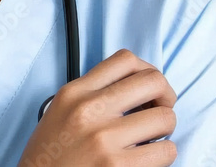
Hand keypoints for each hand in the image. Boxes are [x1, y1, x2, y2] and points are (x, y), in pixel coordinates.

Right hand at [18, 49, 177, 166]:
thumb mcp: (60, 112)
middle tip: (160, 111)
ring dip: (164, 129)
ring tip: (151, 139)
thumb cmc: (50, 156)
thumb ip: (91, 94)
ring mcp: (104, 138)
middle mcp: (89, 110)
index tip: (148, 88)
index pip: (125, 60)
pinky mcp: (118, 166)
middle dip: (165, 96)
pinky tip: (148, 158)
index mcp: (74, 93)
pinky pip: (165, 151)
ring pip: (165, 118)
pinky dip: (163, 154)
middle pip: (152, 81)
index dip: (147, 71)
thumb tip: (132, 90)